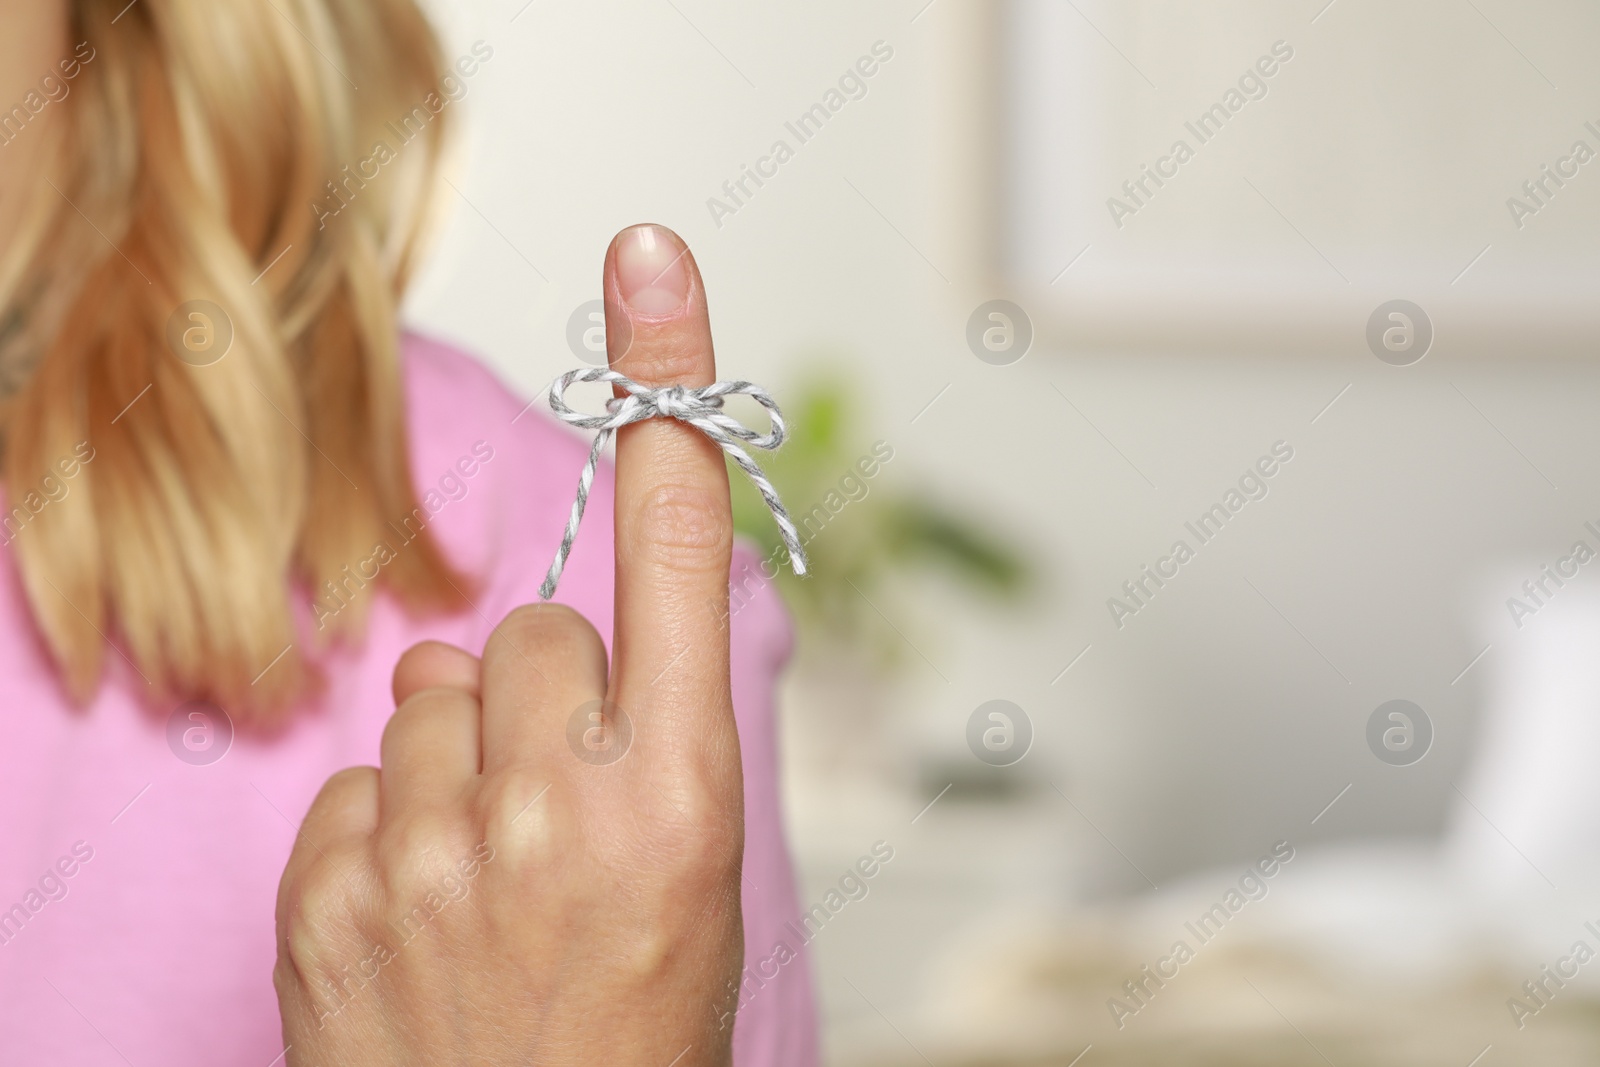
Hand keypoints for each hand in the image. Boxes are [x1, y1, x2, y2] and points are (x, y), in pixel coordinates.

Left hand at [274, 224, 744, 1065]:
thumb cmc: (641, 1031)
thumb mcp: (705, 875)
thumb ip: (658, 732)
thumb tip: (554, 641)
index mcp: (684, 794)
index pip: (675, 547)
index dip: (667, 389)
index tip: (648, 262)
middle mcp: (561, 802)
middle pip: (533, 627)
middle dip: (553, 694)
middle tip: (571, 807)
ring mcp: (433, 848)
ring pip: (436, 689)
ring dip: (467, 753)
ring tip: (495, 865)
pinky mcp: (332, 890)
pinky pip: (357, 773)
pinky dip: (392, 821)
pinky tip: (428, 908)